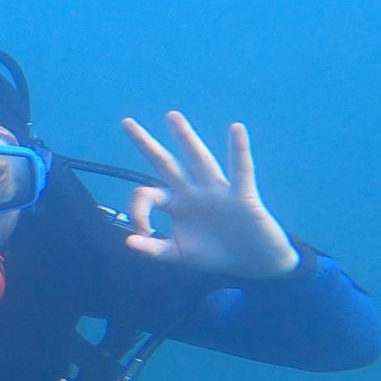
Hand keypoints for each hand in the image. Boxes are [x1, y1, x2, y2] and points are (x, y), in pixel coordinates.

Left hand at [120, 112, 299, 277]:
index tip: (141, 233)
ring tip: (171, 116)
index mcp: (175, 204)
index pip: (147, 195)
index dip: (137, 211)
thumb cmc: (216, 254)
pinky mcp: (243, 195)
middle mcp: (193, 192)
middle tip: (126, 123)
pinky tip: (236, 129)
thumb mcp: (180, 254)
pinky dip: (239, 150)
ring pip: (198, 160)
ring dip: (185, 138)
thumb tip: (128, 242)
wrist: (255, 263)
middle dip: (146, 144)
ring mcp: (217, 191)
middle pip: (165, 163)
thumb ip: (154, 250)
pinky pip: (241, 170)